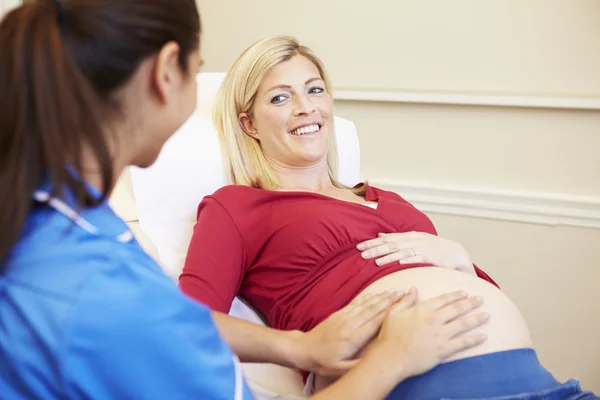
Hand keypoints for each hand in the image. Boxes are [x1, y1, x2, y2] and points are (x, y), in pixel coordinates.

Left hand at [294, 289, 406, 376]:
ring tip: (394, 291)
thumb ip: (359, 365)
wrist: (304, 349)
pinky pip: (356, 303)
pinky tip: (375, 293)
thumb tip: (377, 361)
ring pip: (366, 304)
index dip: (391, 313)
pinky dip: (367, 297)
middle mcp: (350, 323)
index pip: (376, 323)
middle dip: (390, 301)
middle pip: (373, 309)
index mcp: (353, 338)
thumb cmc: (323, 361)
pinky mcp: (339, 313)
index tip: (403, 305)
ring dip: (381, 297)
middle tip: (404, 293)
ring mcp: (344, 316)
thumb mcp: (341, 369)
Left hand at [357, 232, 475, 274]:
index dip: (372, 242)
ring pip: (402, 252)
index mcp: (409, 236)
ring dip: (388, 257)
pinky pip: (418, 258)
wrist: (457, 253)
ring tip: (375, 261)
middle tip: (361, 253)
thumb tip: (379, 235)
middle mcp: (414, 240)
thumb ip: (398, 238)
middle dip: (375, 249)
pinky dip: (408, 260)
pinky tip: (398, 263)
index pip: (387, 238)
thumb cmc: (433, 248)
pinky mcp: (431, 257)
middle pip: (391, 244)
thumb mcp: (415, 240)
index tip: (358, 246)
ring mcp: (423, 248)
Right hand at [366, 287, 489, 378]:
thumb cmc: (389, 335)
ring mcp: (440, 335)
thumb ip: (405, 300)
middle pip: (456, 309)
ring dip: (476, 319)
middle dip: (470, 303)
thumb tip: (413, 288)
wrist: (392, 357)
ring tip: (487, 315)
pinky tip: (483, 337)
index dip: (455, 295)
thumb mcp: (393, 312)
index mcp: (422, 310)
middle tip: (481, 299)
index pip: (443, 300)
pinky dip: (474, 340)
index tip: (464, 293)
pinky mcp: (443, 350)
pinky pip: (462, 343)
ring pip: (463, 324)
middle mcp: (434, 320)